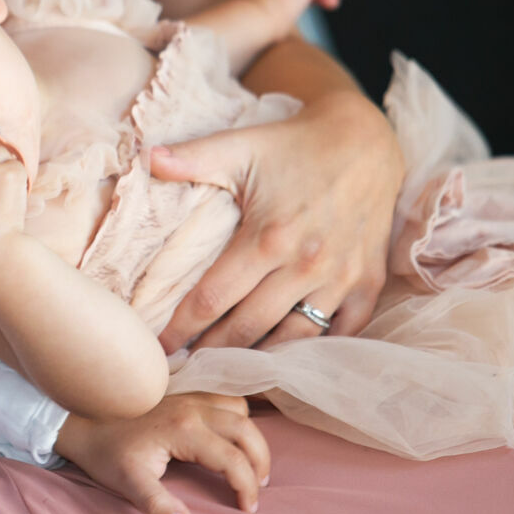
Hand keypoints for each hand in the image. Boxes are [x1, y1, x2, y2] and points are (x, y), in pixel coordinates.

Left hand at [55, 393, 267, 513]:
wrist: (82, 418)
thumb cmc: (106, 452)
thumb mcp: (127, 483)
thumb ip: (157, 504)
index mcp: (184, 430)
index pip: (232, 460)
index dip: (246, 487)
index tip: (247, 508)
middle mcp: (193, 407)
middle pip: (246, 430)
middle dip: (260, 461)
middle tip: (257, 487)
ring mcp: (190, 395)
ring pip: (239, 409)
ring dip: (251, 437)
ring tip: (249, 464)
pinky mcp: (184, 392)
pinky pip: (225, 396)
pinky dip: (238, 414)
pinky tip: (233, 434)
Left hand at [150, 89, 400, 350]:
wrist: (365, 142)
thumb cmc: (292, 147)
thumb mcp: (241, 146)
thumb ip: (193, 158)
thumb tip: (146, 159)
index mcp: (268, 237)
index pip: (212, 298)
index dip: (181, 327)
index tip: (157, 348)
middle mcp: (306, 265)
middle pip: (247, 327)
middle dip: (211, 352)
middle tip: (185, 369)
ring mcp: (341, 279)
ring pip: (292, 339)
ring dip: (257, 359)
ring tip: (226, 371)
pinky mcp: (368, 285)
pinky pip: (340, 334)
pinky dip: (312, 351)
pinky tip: (283, 360)